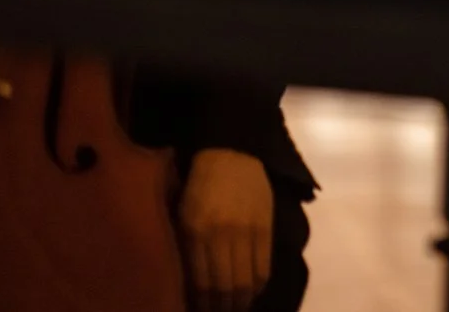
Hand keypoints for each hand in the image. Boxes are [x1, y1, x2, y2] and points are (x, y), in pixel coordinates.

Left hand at [177, 147, 273, 311]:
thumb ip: (187, 248)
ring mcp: (247, 230)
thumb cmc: (198, 187)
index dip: (202, 305)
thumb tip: (192, 285)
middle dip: (222, 308)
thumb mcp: (182, 216)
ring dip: (241, 302)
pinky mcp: (266, 226)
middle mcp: (222, 234)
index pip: (200, 282)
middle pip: (225, 286)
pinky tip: (252, 293)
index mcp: (195, 231)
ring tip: (236, 309)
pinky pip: (264, 266)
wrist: (232, 152)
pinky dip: (259, 285)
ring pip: (247, 280)